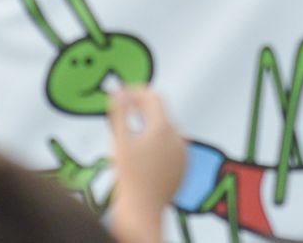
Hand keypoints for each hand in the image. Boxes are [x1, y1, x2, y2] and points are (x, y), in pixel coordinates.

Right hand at [107, 86, 185, 231]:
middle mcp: (179, 137)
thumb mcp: (119, 141)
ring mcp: (184, 153)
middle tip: (123, 112)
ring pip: (167, 130)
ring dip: (150, 127)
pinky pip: (172, 147)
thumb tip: (117, 90)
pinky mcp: (184, 166)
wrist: (142, 211)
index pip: (153, 97)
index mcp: (164, 128)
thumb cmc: (129, 178)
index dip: (136, 92)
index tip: (122, 96)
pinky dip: (159, 144)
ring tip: (131, 139)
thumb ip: (119, 112)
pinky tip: (144, 156)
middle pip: (160, 113)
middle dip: (142, 110)